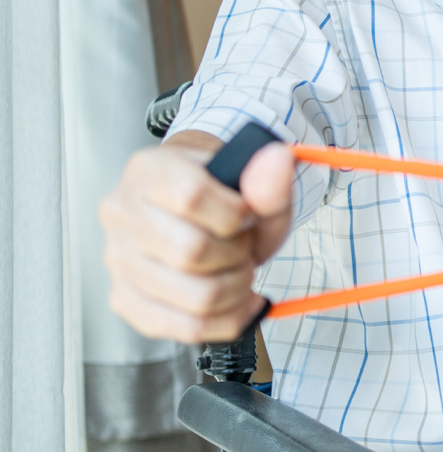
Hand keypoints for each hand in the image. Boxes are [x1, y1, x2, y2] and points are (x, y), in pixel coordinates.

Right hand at [99, 130, 293, 342]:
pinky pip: (183, 327)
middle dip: (237, 254)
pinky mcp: (125, 300)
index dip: (234, 213)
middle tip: (242, 246)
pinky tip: (236, 302)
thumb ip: (268, 179)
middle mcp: (122, 213)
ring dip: (235, 290)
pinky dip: (225, 320)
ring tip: (237, 271)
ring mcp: (118, 259)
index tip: (245, 214)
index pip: (190, 197)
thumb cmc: (221, 198)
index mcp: (149, 170)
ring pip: (194, 296)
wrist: (199, 215)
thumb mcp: (253, 183)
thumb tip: (277, 161)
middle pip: (191, 251)